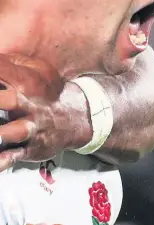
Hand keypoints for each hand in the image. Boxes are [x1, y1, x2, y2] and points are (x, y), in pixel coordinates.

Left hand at [0, 53, 88, 170]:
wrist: (76, 119)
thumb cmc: (46, 94)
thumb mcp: (37, 71)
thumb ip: (12, 63)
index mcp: (28, 82)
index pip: (3, 72)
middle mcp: (29, 105)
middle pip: (7, 101)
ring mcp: (31, 128)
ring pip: (14, 131)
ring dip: (1, 132)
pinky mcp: (31, 148)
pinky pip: (15, 156)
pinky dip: (2, 161)